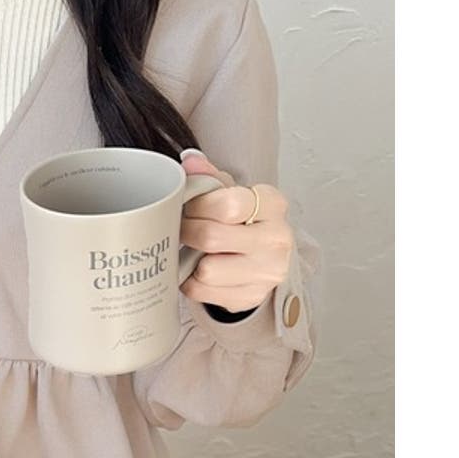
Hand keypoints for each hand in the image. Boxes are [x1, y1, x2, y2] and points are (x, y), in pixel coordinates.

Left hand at [177, 149, 293, 312]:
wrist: (264, 258)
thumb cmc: (245, 221)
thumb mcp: (232, 192)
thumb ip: (210, 177)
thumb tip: (191, 161)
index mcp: (273, 205)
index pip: (229, 204)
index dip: (198, 206)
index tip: (189, 207)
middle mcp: (276, 239)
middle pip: (212, 237)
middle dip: (187, 232)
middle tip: (182, 228)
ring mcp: (266, 272)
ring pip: (206, 270)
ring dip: (190, 260)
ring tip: (192, 250)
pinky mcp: (250, 296)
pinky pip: (202, 291)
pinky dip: (191, 281)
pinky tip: (197, 270)